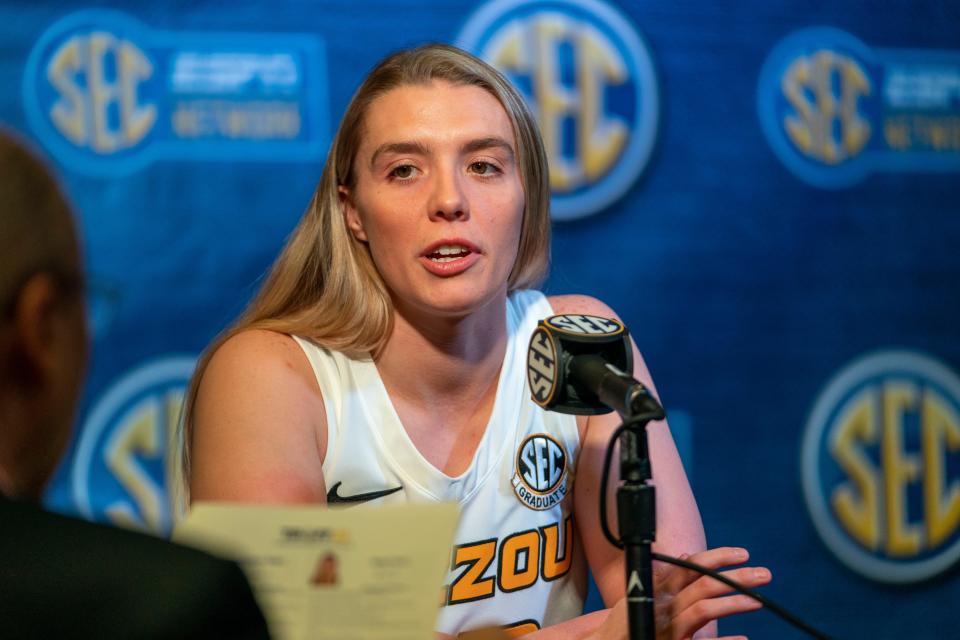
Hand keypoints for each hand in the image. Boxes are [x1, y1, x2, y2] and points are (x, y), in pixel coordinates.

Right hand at [590, 547, 769, 639]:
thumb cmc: (625, 623)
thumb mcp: (639, 594)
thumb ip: (664, 577)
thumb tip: (686, 554)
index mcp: (658, 589)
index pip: (690, 566)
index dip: (717, 557)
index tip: (742, 554)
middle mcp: (663, 606)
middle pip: (704, 585)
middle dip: (736, 578)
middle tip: (764, 574)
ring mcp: (667, 628)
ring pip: (703, 610)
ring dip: (734, 602)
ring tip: (759, 600)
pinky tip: (743, 639)